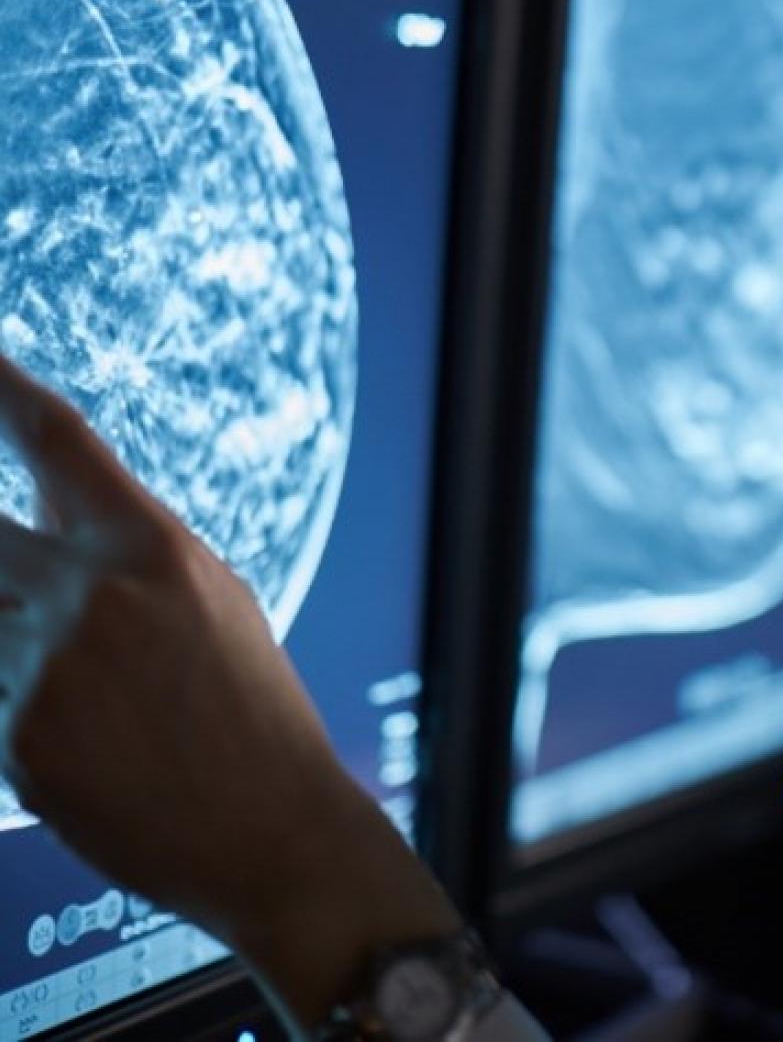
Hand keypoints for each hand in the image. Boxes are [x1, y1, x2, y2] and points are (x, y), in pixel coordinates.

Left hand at [0, 354, 460, 1032]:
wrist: (273, 830)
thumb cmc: (250, 716)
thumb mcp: (212, 604)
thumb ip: (123, 554)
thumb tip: (47, 511)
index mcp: (151, 545)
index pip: (53, 435)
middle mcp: (90, 591)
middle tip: (9, 569)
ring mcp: (41, 663)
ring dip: (4, 625)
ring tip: (67, 669)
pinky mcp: (12, 737)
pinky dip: (6, 703)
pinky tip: (70, 732)